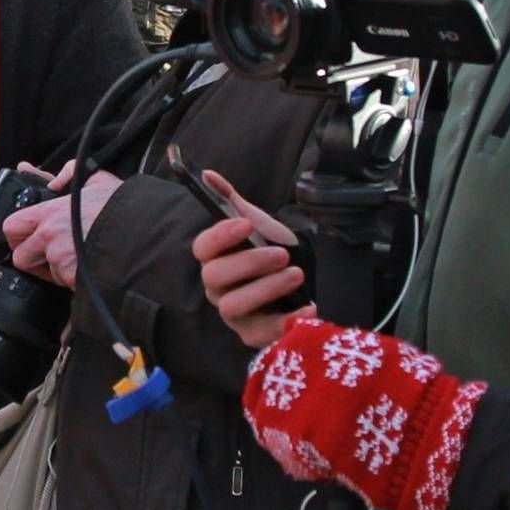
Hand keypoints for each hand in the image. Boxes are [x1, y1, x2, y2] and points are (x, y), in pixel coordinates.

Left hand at [3, 164, 121, 287]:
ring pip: (45, 273)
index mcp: (49, 212)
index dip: (17, 234)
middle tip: (48, 253)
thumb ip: (70, 172)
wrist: (144, 232)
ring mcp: (60, 260)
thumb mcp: (96, 178)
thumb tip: (54, 179)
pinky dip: (73, 279)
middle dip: (32, 258)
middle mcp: (50, 237)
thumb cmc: (121, 207)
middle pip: (21, 257)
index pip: (11, 227)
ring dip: (55, 270)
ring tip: (75, 258)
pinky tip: (87, 267)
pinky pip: (64, 283)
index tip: (26, 236)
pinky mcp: (73, 279)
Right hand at [193, 169, 312, 348]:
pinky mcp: (251, 334)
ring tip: (295, 276)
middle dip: (249, 263)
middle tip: (281, 254)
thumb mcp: (255, 222)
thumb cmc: (268, 249)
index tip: (246, 224)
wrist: (296, 278)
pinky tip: (307, 308)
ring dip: (265, 290)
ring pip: (233, 306)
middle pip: (215, 277)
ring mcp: (232, 313)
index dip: (221, 236)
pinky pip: (260, 335)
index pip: (202, 248)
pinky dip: (285, 323)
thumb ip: (230, 200)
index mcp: (214, 258)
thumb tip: (208, 174)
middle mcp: (216, 287)